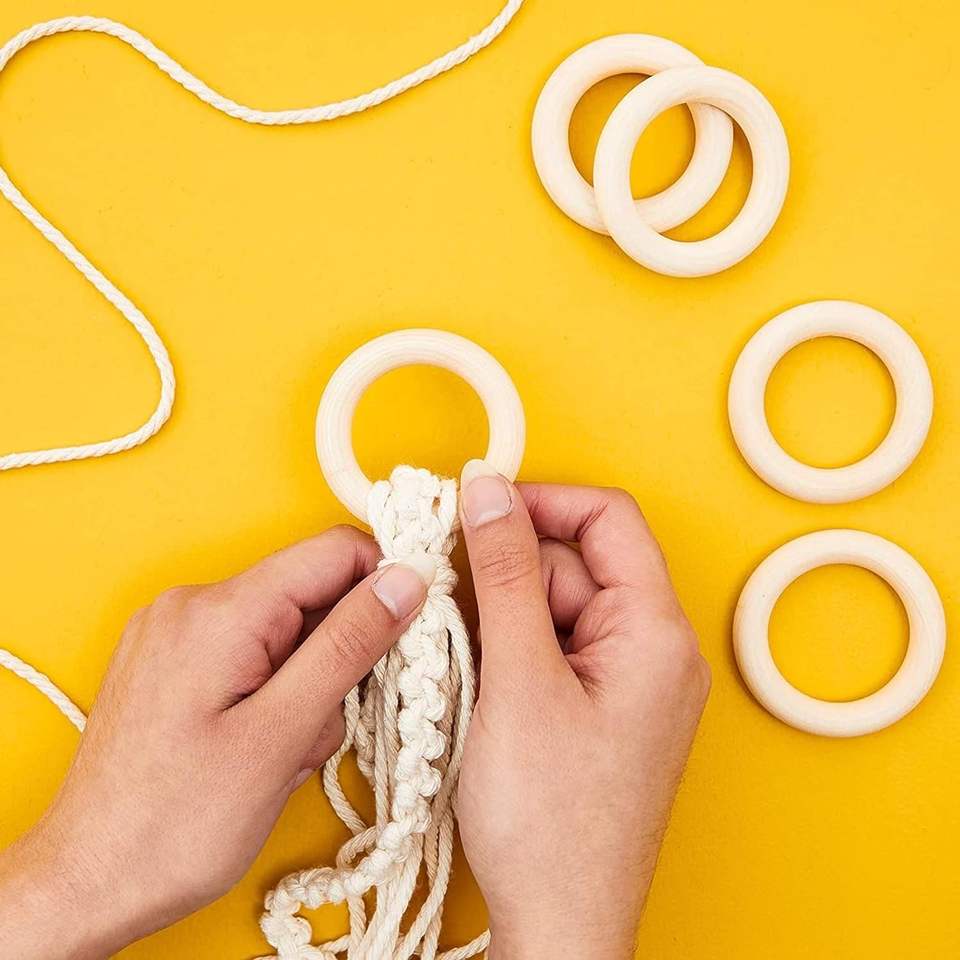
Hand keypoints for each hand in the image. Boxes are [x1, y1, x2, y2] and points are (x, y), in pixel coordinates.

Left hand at [0, 527, 434, 959]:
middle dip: (338, 656)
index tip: (407, 638)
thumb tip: (406, 579)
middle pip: (312, 595)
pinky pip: (253, 653)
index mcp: (222, 610)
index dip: (385, 585)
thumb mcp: (281, 735)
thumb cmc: (175, 823)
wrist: (85, 882)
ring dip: (307, 686)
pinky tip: (259, 746)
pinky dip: (275, 693)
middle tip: (323, 724)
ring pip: (287, 631)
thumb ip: (348, 646)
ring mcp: (177, 632)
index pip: (335, 551)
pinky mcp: (172, 661)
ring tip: (281, 751)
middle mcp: (194, 605)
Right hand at [456, 463, 710, 958]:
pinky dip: (509, 651)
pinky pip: (552, 649)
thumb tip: (489, 490)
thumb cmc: (552, 824)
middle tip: (447, 599)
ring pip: (555, 607)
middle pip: (574, 563)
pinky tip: (478, 685)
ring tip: (463, 664)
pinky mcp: (598, 709)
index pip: (607, 518)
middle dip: (507, 571)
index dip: (540, 501)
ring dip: (499, 616)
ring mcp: (626, 682)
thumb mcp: (519, 677)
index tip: (476, 508)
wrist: (561, 928)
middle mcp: (651, 649)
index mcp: (655, 631)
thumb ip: (505, 572)